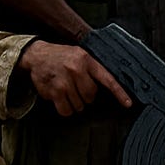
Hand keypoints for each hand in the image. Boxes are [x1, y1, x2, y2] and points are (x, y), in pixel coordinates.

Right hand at [16, 40, 131, 115]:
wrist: (36, 54)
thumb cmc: (60, 57)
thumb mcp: (79, 55)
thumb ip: (92, 69)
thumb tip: (107, 88)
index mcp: (86, 60)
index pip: (107, 79)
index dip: (119, 93)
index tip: (128, 104)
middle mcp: (76, 69)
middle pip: (90, 97)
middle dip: (84, 96)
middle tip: (75, 86)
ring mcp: (64, 81)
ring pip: (79, 105)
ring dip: (73, 102)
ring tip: (65, 89)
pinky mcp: (53, 91)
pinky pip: (66, 110)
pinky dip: (64, 108)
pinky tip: (59, 97)